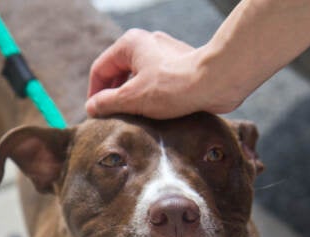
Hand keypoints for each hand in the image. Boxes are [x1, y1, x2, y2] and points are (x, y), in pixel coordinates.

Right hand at [86, 29, 234, 118]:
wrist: (217, 81)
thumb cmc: (175, 87)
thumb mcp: (133, 98)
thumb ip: (108, 102)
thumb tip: (92, 107)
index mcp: (130, 44)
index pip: (100, 69)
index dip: (94, 94)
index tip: (96, 115)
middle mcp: (147, 43)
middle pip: (119, 73)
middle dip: (114, 96)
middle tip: (112, 119)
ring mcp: (165, 54)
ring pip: (139, 78)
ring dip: (133, 98)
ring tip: (133, 119)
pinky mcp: (181, 66)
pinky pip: (157, 83)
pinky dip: (151, 97)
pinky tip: (155, 115)